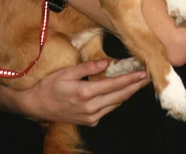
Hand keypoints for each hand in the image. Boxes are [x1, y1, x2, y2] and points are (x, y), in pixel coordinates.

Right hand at [0, 59, 149, 124]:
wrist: (37, 106)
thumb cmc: (49, 86)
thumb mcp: (66, 72)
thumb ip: (87, 67)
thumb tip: (106, 63)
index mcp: (85, 93)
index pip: (115, 85)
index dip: (131, 79)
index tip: (143, 73)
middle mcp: (91, 108)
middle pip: (120, 96)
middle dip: (135, 87)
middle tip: (148, 77)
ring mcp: (91, 117)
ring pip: (115, 104)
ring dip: (128, 93)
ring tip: (138, 83)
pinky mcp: (90, 121)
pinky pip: (108, 109)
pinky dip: (116, 99)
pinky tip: (121, 92)